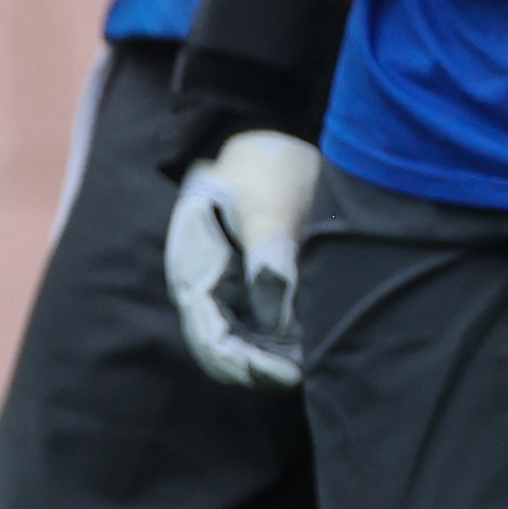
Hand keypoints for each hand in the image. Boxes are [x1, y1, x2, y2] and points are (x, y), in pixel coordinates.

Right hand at [162, 131, 319, 390]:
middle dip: (262, 368)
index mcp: (194, 265)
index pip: (211, 337)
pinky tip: (310, 338)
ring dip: (272, 357)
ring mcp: (221, 284)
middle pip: (222, 349)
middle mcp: (201, 283)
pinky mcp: (244, 282)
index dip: (248, 365)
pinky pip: (255, 326)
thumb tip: (278, 319)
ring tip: (314, 357)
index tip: (291, 373)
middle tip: (309, 371)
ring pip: (239, 342)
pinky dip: (279, 340)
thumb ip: (271, 256)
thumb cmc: (266, 164)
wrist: (270, 135)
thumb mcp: (270, 203)